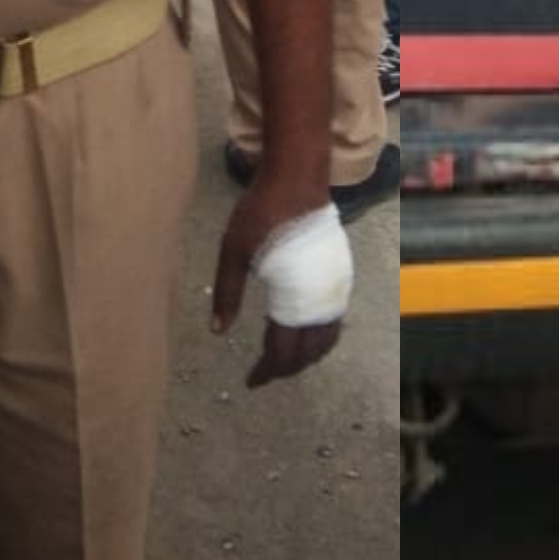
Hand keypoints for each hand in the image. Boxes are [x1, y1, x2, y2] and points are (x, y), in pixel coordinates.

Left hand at [209, 172, 344, 390]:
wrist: (298, 178)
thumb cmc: (262, 212)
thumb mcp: (233, 252)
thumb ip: (227, 294)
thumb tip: (217, 332)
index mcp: (293, 298)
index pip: (282, 352)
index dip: (267, 371)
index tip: (250, 381)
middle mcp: (321, 300)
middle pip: (308, 352)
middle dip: (287, 368)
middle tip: (263, 374)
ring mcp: (336, 288)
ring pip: (327, 339)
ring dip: (306, 356)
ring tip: (282, 360)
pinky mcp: (341, 275)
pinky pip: (335, 320)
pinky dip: (320, 337)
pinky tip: (302, 332)